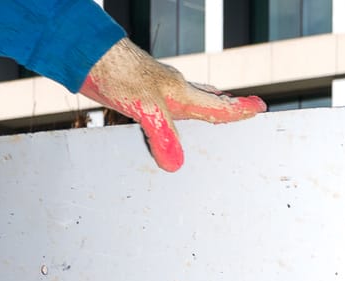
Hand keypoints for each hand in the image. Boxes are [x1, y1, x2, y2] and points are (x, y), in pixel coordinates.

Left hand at [80, 39, 264, 172]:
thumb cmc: (117, 71)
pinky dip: (171, 115)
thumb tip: (175, 164)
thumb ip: (164, 136)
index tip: (259, 107)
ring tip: (212, 115)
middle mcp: (172, 90)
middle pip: (207, 99)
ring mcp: (154, 91)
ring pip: (186, 102)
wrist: (85, 52)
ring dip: (201, 108)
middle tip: (243, 108)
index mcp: (181, 93)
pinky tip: (163, 119)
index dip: (239, 109)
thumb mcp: (145, 108)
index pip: (218, 105)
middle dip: (226, 105)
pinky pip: (163, 108)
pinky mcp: (136, 93)